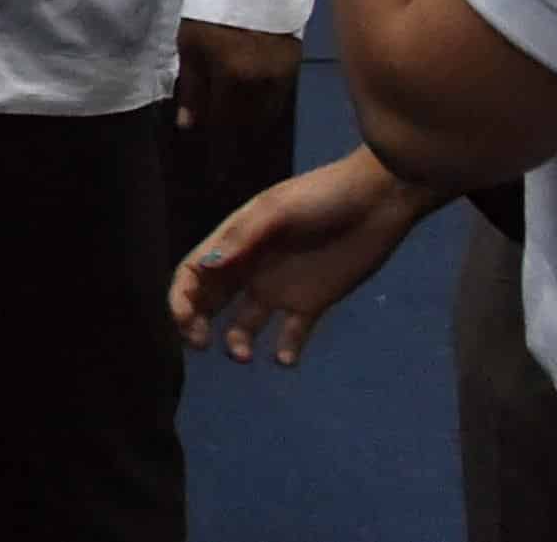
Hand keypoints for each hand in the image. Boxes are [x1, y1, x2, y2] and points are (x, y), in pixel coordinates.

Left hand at [176, 17, 304, 137]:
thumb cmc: (212, 11)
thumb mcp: (190, 45)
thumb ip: (191, 89)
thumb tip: (189, 126)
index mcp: (233, 78)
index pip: (225, 126)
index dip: (218, 147)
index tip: (213, 166)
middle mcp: (263, 85)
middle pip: (249, 127)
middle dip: (235, 139)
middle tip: (224, 147)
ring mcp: (283, 78)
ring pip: (267, 117)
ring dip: (252, 127)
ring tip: (237, 130)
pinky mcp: (296, 69)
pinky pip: (280, 102)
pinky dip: (266, 110)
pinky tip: (254, 109)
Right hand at [176, 147, 435, 366]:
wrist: (375, 203)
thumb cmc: (320, 197)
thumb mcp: (277, 210)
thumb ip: (242, 239)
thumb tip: (205, 267)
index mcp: (235, 242)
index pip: (194, 273)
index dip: (180, 298)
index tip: (183, 322)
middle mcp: (250, 269)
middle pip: (209, 301)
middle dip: (195, 324)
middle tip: (200, 344)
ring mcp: (279, 289)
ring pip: (244, 324)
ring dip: (237, 342)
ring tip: (246, 356)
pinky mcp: (311, 303)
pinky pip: (291, 334)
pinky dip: (284, 351)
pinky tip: (285, 359)